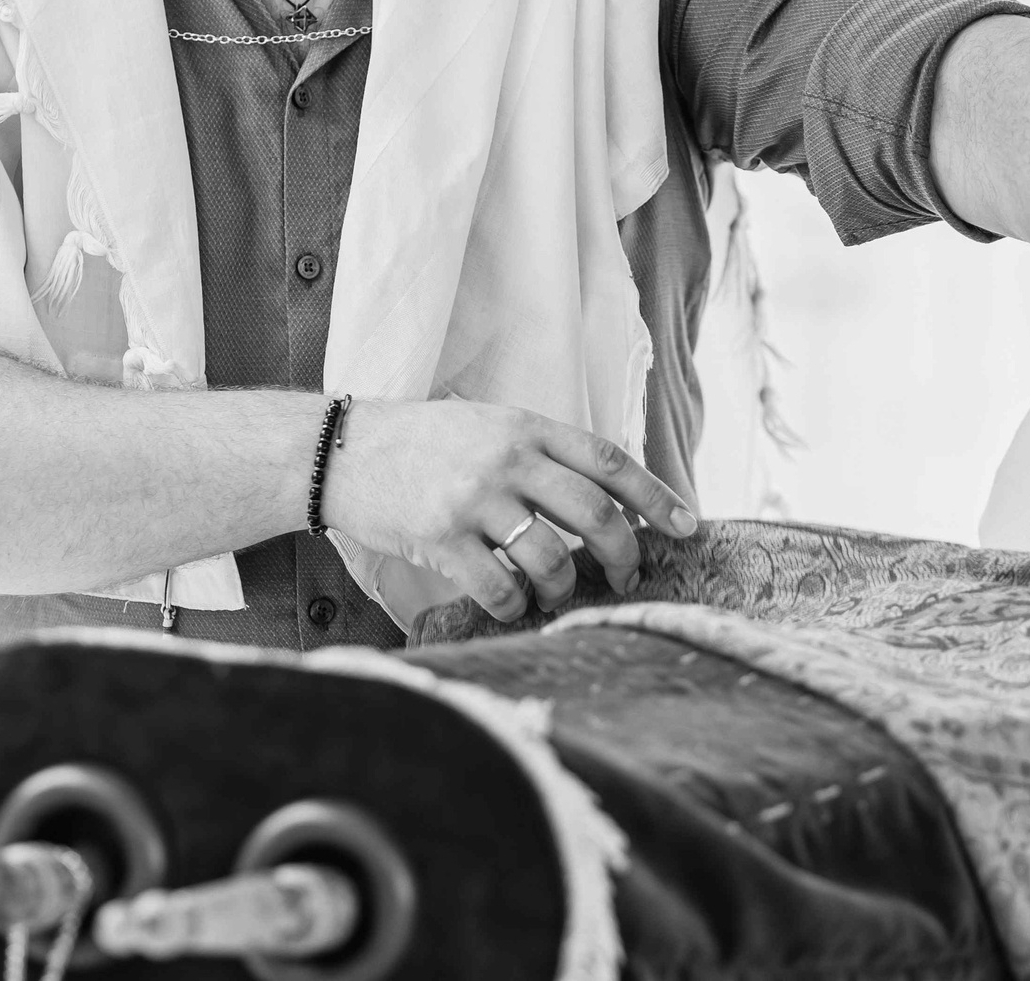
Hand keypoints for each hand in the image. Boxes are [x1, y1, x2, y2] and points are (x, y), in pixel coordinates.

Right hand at [319, 398, 698, 620]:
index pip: (609, 460)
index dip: (656, 495)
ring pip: (552, 557)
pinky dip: (516, 605)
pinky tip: (513, 602)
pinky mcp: (440, 538)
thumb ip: (540, 453)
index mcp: (525, 426)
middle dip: (625, 553)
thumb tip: (605, 498)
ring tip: (557, 593)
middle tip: (628, 578)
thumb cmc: (421, 443)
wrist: (341, 452)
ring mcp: (473, 498)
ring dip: (566, 587)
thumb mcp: (487, 425)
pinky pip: (499, 587)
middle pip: (595, 511)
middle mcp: (506, 457)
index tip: (687, 524)